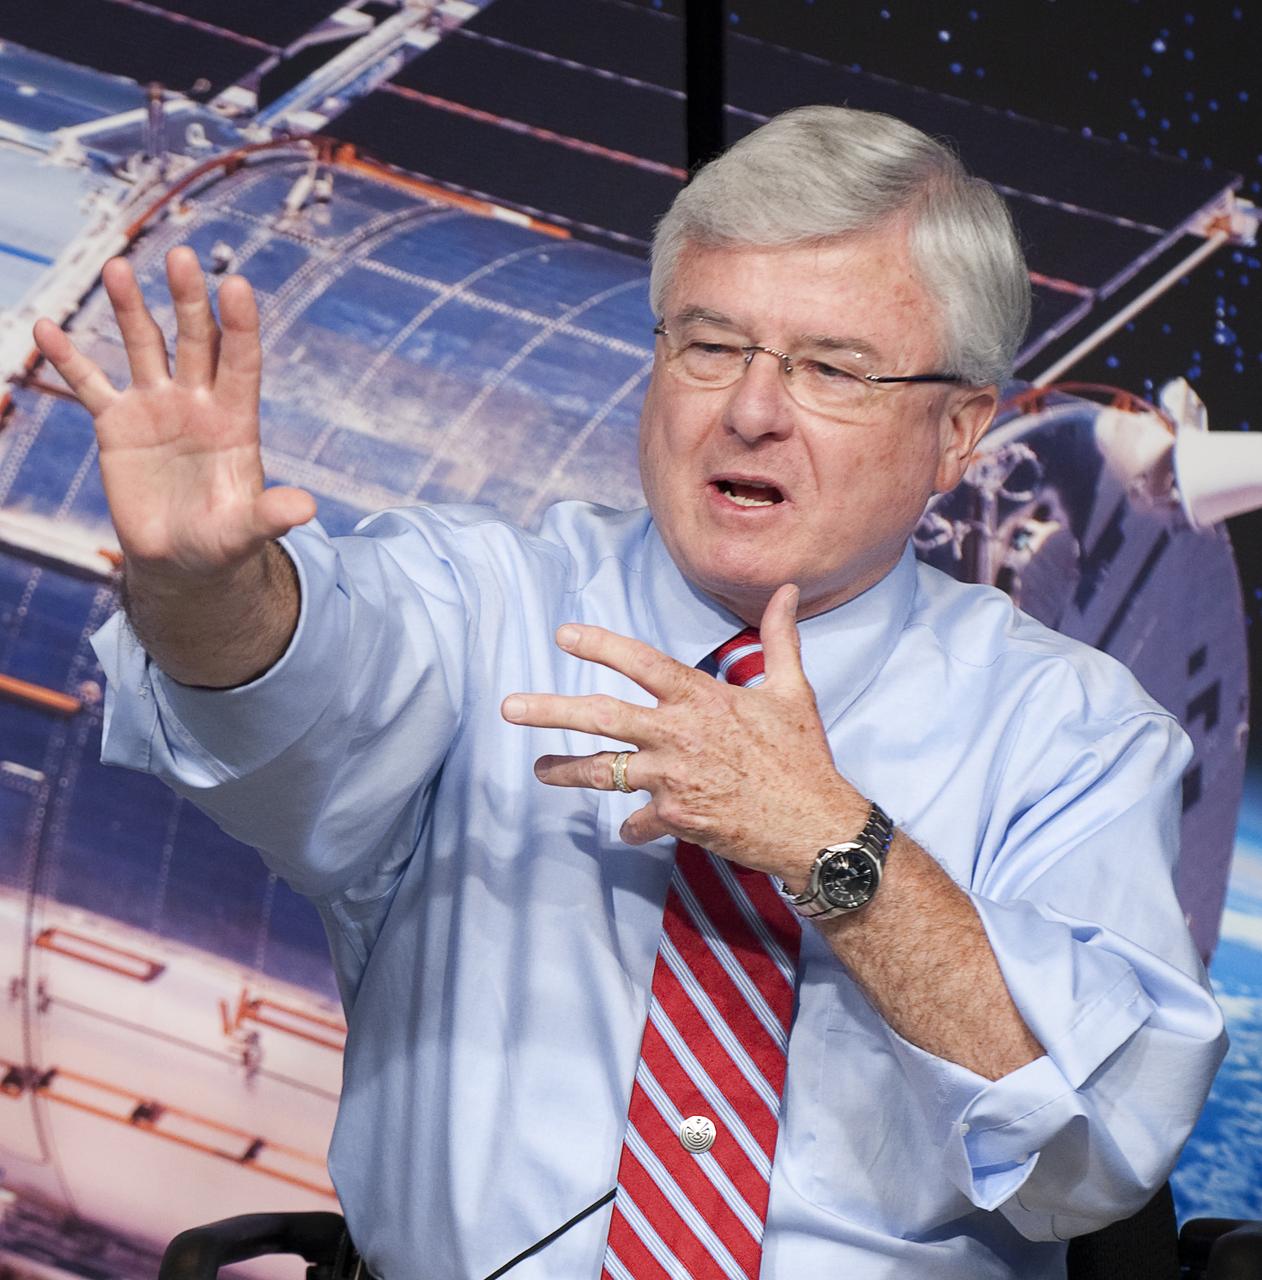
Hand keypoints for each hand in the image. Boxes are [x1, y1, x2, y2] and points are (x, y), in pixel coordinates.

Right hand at [32, 248, 314, 581]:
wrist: (181, 558)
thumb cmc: (222, 543)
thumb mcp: (246, 532)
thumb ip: (271, 515)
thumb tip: (307, 509)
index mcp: (236, 420)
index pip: (242, 363)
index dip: (240, 326)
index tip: (236, 284)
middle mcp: (198, 402)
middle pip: (196, 340)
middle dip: (189, 300)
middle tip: (182, 257)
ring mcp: (156, 407)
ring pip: (143, 346)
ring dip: (129, 308)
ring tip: (117, 267)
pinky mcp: (117, 423)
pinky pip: (89, 383)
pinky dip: (68, 358)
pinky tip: (46, 327)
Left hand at [501, 584, 867, 884]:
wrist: (814, 825)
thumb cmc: (803, 756)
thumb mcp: (793, 690)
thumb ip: (780, 638)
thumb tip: (788, 590)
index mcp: (702, 698)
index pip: (641, 662)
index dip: (600, 645)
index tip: (563, 635)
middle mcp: (678, 735)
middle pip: (601, 717)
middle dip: (550, 710)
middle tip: (509, 707)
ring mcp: (673, 779)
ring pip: (604, 771)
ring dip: (567, 771)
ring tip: (539, 770)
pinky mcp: (676, 819)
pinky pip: (639, 821)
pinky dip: (633, 827)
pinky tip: (626, 831)